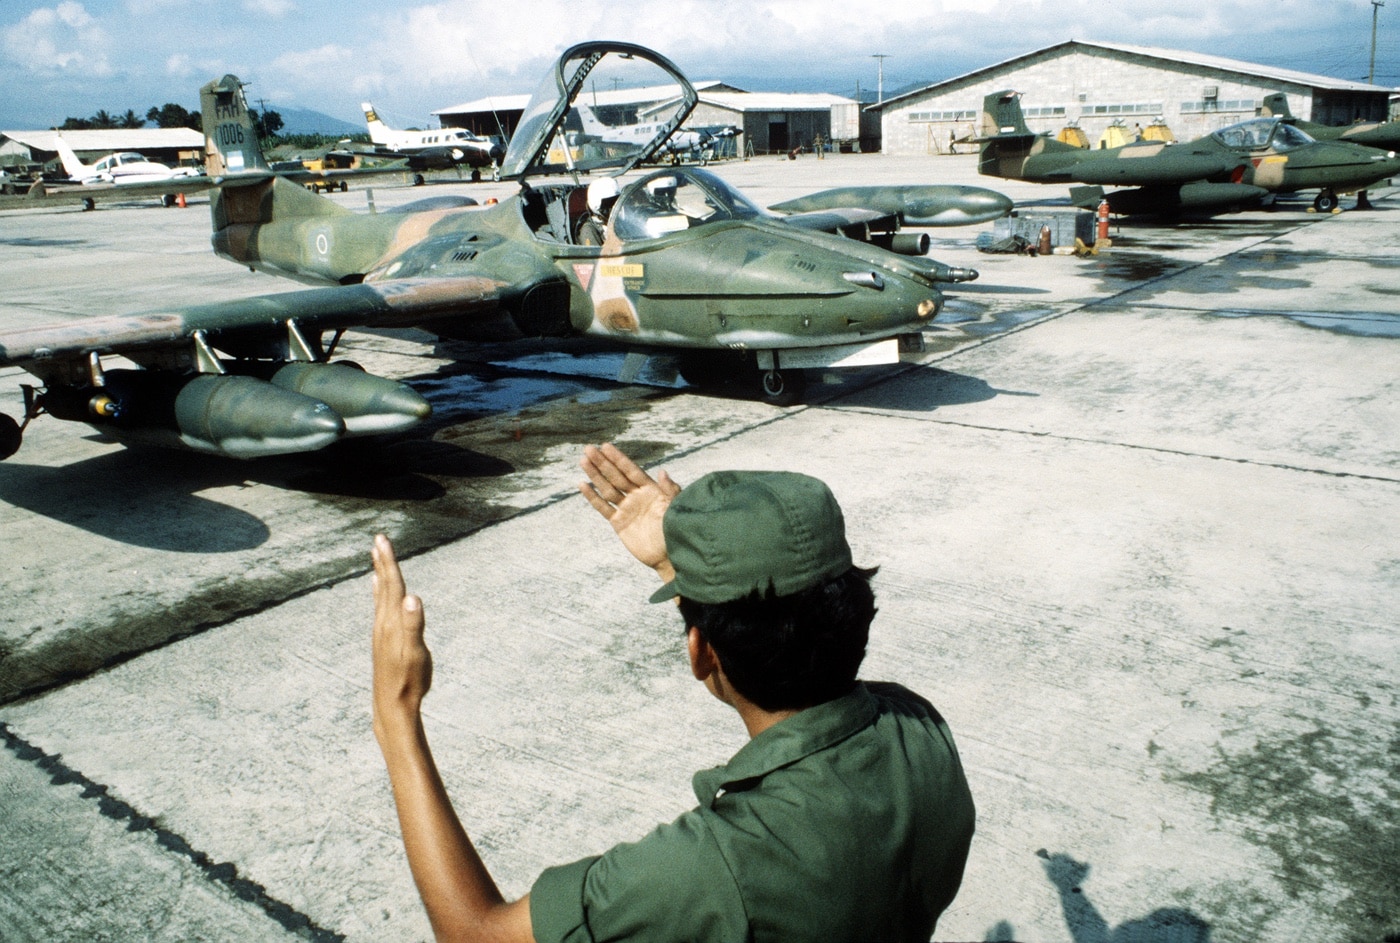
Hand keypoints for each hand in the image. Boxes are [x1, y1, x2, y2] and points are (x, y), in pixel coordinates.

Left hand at [371, 534, 432, 741]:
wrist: (392, 704)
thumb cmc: (408, 680)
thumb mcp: (416, 654)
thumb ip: (413, 625)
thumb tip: (411, 598)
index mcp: (392, 622)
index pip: (392, 585)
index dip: (389, 562)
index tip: (383, 540)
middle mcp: (384, 623)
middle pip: (384, 586)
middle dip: (383, 561)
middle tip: (379, 538)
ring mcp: (382, 631)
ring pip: (381, 595)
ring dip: (381, 574)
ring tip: (377, 557)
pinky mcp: (384, 639)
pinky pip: (380, 607)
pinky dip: (379, 592)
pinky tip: (377, 588)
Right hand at [579, 443, 681, 579]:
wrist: (669, 555)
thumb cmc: (677, 529)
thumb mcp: (676, 507)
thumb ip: (670, 489)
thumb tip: (662, 471)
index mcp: (650, 489)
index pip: (631, 470)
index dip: (619, 459)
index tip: (606, 446)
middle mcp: (636, 496)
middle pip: (616, 476)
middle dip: (603, 462)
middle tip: (588, 449)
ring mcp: (627, 508)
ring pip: (607, 488)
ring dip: (595, 475)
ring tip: (583, 461)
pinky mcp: (619, 522)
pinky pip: (603, 507)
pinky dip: (593, 497)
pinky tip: (582, 485)